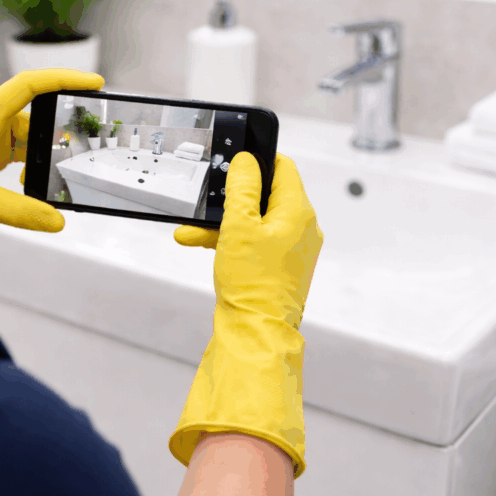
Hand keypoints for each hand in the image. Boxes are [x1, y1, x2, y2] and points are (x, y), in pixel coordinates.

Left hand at [0, 68, 103, 286]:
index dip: (64, 80)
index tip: (93, 84)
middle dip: (56, 138)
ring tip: (49, 182)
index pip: (30, 86)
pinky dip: (27, 170)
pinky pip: (15, 155)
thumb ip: (19, 211)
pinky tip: (30, 190)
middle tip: (76, 154)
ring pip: (26, 141)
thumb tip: (56, 221)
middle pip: (34, 120)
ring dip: (40, 160)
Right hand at [169, 152, 323, 477]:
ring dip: (223, 223)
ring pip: (255, 221)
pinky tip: (204, 245)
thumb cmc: (253, 286)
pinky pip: (255, 242)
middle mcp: (301, 228)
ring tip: (194, 230)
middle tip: (208, 198)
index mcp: (298, 212)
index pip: (283, 167)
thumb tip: (246, 161)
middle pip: (264, 195)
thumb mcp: (238, 226)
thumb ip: (242, 188)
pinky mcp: (280, 266)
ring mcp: (292, 249)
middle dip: (230, 198)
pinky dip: (231, 241)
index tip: (234, 160)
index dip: (257, 160)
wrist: (255, 335)